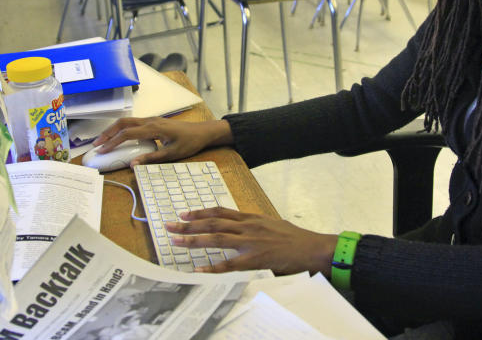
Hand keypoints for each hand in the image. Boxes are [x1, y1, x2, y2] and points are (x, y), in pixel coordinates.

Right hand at [93, 117, 232, 165]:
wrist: (203, 132)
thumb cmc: (190, 143)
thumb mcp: (172, 154)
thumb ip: (151, 158)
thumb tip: (133, 164)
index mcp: (153, 128)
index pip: (127, 133)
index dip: (112, 142)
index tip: (101, 150)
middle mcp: (150, 121)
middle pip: (123, 123)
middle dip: (108, 133)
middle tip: (96, 144)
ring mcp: (152, 120)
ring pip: (127, 121)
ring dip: (114, 130)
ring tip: (103, 141)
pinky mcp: (154, 122)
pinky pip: (134, 123)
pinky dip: (122, 129)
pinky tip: (119, 137)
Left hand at [165, 208, 337, 276]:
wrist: (312, 247)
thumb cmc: (294, 238)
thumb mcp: (271, 224)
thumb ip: (254, 225)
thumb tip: (240, 227)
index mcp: (251, 218)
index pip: (220, 211)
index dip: (201, 212)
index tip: (185, 214)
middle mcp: (248, 226)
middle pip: (213, 222)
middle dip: (189, 224)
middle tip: (170, 226)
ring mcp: (251, 242)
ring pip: (217, 238)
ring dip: (194, 240)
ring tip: (177, 242)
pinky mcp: (255, 259)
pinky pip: (230, 264)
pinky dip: (214, 267)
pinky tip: (200, 269)